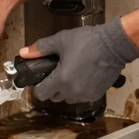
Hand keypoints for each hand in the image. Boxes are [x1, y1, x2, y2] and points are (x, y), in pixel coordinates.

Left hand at [20, 16, 138, 103]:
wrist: (114, 45)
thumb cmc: (88, 41)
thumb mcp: (62, 40)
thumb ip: (41, 48)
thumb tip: (23, 53)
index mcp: (61, 80)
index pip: (41, 94)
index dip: (39, 86)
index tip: (43, 79)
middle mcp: (72, 91)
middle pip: (55, 97)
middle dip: (53, 87)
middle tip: (58, 72)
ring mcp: (86, 95)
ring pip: (69, 98)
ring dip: (67, 90)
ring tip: (73, 74)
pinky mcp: (97, 94)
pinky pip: (83, 97)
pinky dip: (82, 90)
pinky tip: (85, 76)